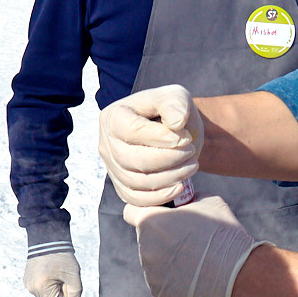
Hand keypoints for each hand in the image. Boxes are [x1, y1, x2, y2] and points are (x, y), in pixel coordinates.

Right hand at [24, 248, 84, 296]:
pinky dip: (45, 283)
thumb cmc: (62, 257)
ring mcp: (27, 284)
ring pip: (45, 296)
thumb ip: (75, 294)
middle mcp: (31, 288)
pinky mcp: (26, 280)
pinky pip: (39, 289)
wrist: (48, 240)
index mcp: (41, 288)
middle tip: (59, 274)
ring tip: (52, 272)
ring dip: (51, 287)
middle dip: (57, 290)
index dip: (65, 293)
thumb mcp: (73, 275)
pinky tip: (46, 271)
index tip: (63, 279)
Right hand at [98, 84, 203, 208]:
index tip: (185, 138)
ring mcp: (112, 167)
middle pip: (131, 159)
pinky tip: (180, 186)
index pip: (132, 131)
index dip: (160, 138)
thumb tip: (176, 123)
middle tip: (191, 152)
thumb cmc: (171, 112)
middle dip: (167, 159)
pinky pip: (136, 199)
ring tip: (191, 165)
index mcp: (113, 116)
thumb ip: (176, 103)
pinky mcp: (122, 186)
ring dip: (168, 177)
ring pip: (135, 181)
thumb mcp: (176, 97)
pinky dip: (159, 196)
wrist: (173, 132)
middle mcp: (106, 143)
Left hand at [124, 194, 264, 296]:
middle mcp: (144, 246)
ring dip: (166, 257)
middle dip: (160, 236)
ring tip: (193, 258)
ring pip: (153, 259)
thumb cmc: (223, 233)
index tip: (158, 215)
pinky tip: (192, 274)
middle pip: (145, 237)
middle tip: (186, 239)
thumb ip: (186, 199)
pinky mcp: (158, 290)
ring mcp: (150, 271)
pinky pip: (161, 279)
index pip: (131, 212)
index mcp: (150, 220)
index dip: (144, 211)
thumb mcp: (207, 201)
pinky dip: (172, 277)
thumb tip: (182, 201)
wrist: (237, 272)